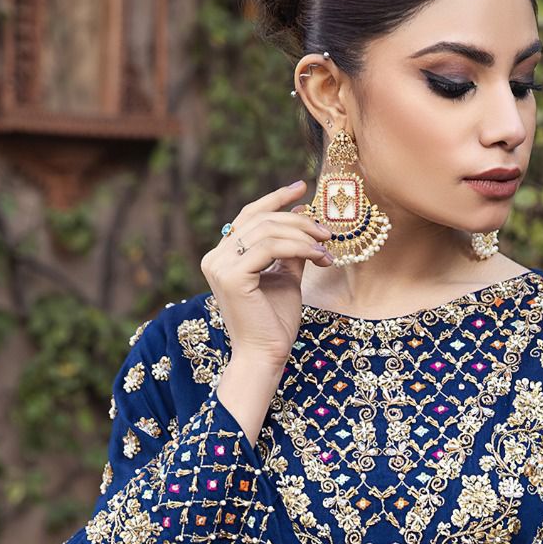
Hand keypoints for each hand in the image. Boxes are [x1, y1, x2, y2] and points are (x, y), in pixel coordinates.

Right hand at [199, 178, 333, 368]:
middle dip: (298, 221)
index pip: (249, 216)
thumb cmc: (275, 322)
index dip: (276, 199)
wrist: (267, 355)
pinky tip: (319, 258)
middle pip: (260, 220)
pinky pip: (269, 248)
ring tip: (327, 249)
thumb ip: (291, 249)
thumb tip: (305, 218)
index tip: (303, 188)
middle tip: (327, 231)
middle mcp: (215, 257)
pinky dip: (298, 248)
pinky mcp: (231, 276)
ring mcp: (219, 265)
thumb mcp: (286, 277)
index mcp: (224, 256)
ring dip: (303, 236)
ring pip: (266, 231)